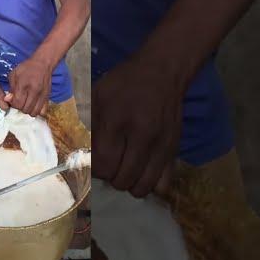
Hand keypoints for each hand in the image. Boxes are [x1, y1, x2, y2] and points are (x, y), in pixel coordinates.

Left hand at [6, 57, 51, 116]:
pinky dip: (37, 110)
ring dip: (28, 110)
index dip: (13, 104)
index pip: (18, 103)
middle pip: (25, 109)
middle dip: (20, 107)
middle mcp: (34, 91)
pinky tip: (33, 105)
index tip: (13, 100)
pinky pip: (43, 111)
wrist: (43, 63)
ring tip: (26, 103)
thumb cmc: (26, 68)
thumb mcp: (14, 74)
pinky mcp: (48, 97)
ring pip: (34, 112)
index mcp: (24, 85)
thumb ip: (11, 88)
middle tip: (19, 101)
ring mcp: (42, 95)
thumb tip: (8, 100)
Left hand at [92, 53, 182, 197]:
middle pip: (122, 180)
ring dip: (129, 183)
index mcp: (117, 121)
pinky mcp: (174, 150)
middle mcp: (142, 136)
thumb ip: (90, 125)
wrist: (162, 72)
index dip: (95, 169)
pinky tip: (141, 172)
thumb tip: (84, 155)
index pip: (104, 164)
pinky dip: (150, 184)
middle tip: (109, 164)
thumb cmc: (124, 83)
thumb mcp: (98, 96)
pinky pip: (163, 184)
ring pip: (142, 187)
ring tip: (124, 169)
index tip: (95, 161)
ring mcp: (161, 146)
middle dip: (110, 177)